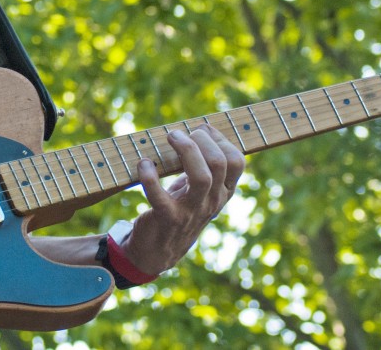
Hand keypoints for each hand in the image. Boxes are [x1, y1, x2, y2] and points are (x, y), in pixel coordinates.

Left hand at [122, 125, 244, 275]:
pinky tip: (143, 164)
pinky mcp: (167, 218)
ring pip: (202, 178)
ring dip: (185, 151)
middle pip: (220, 164)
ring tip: (170, 138)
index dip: (219, 139)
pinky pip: (160, 195)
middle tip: (180, 134)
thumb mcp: (198, 189)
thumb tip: (198, 130)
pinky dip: (150, 176)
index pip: (237, 162)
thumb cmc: (179, 209)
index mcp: (223, 192)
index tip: (200, 129)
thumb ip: (203, 165)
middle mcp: (212, 202)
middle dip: (201, 140)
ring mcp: (191, 211)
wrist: (158, 250)